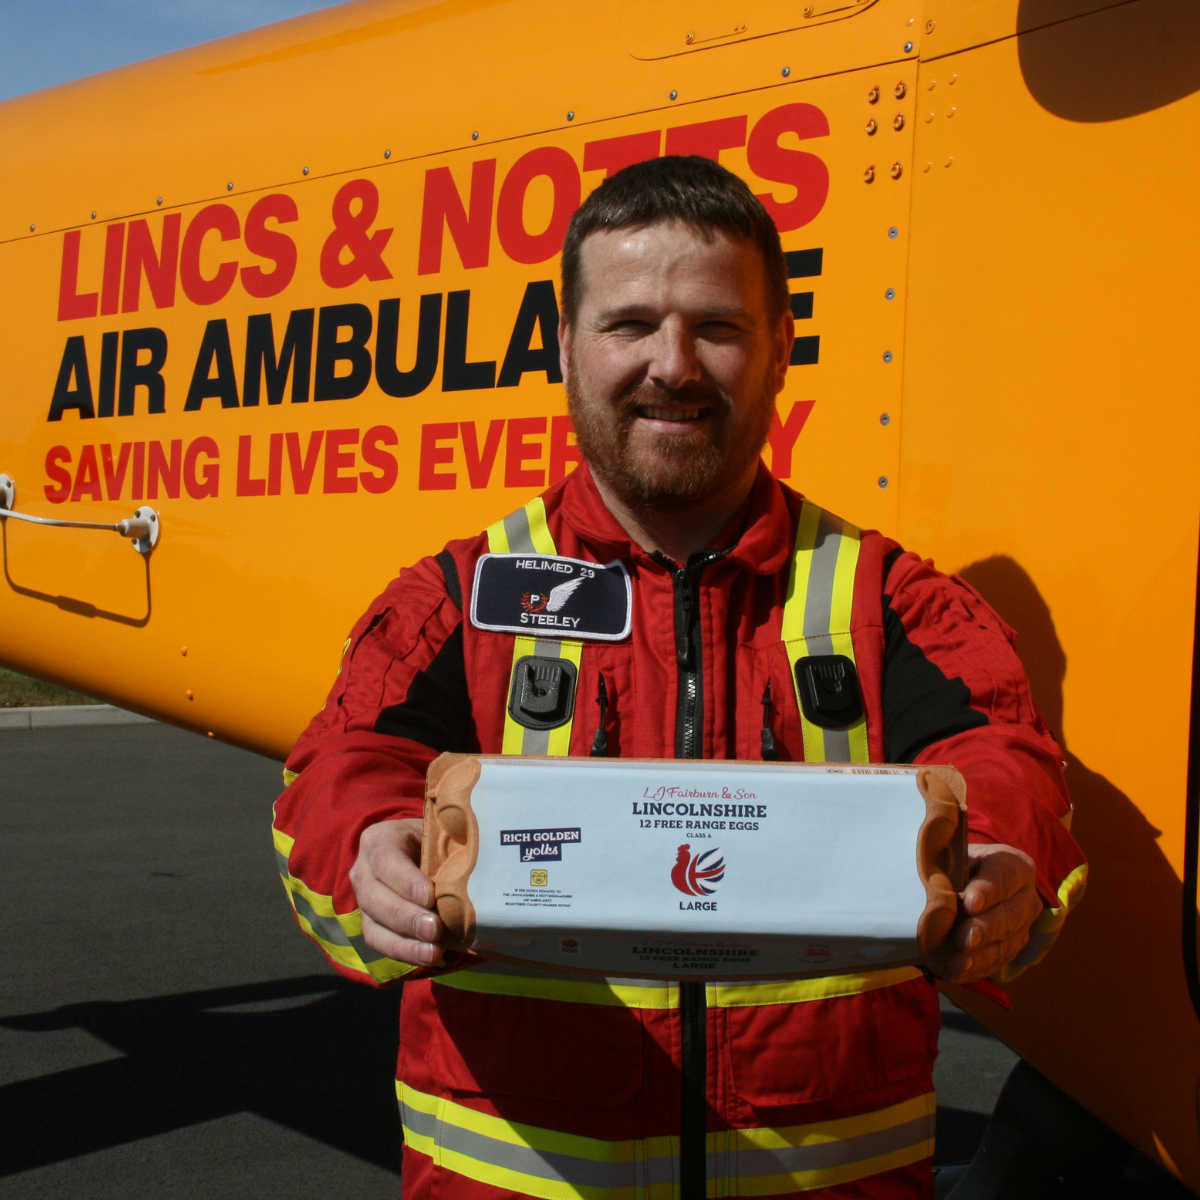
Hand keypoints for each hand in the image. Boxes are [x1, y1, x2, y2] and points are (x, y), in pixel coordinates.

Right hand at [350, 818, 442, 966]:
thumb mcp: (440, 834)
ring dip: (404, 943)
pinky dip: (406, 953)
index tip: (430, 897)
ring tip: (433, 952)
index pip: (386, 860)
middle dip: (405, 917)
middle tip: (435, 929)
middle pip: (375, 898)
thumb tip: (475, 864)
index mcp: (379, 840)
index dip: (405, 881)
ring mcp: (364, 901)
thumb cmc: (435, 841)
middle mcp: (364, 871)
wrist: (422, 853)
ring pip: (374, 927)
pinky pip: (381, 944)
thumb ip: (450, 845)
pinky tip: (429, 957)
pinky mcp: (372, 925)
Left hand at [932, 843, 1041, 983]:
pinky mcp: (1009, 950)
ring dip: (980, 956)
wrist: (958, 883)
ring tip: (958, 961)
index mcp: (1014, 866)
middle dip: (985, 929)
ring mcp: (1021, 928)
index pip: (1004, 877)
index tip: (969, 902)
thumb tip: (930, 867)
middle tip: (963, 938)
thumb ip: (946, 861)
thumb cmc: (954, 863)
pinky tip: (955, 971)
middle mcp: (1025, 898)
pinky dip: (974, 970)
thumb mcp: (950, 855)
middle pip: (1009, 915)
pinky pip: (995, 964)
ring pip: (1005, 944)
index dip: (987, 890)